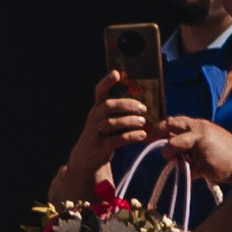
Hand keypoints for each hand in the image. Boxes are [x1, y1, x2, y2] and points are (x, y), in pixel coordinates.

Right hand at [58, 75, 159, 194]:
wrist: (88, 158)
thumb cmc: (103, 135)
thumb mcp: (108, 120)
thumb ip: (120, 112)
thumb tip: (144, 105)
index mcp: (97, 108)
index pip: (99, 91)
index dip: (107, 81)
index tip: (116, 73)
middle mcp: (95, 118)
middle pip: (108, 105)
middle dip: (127, 105)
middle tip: (143, 108)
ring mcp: (96, 132)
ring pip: (112, 122)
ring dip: (130, 121)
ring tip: (143, 122)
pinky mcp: (101, 147)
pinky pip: (117, 139)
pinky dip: (131, 136)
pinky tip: (142, 135)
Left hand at [150, 112, 231, 188]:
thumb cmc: (223, 151)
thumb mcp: (205, 138)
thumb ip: (188, 138)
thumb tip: (166, 140)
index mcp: (199, 125)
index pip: (174, 120)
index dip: (159, 127)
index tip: (147, 134)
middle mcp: (198, 131)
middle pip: (170, 127)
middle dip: (158, 136)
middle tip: (157, 147)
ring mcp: (201, 145)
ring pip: (173, 146)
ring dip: (171, 156)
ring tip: (182, 161)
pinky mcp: (203, 163)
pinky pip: (187, 170)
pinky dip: (190, 173)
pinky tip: (202, 172)